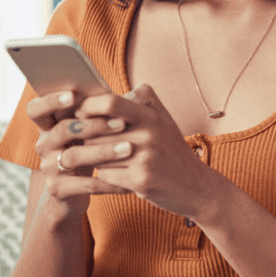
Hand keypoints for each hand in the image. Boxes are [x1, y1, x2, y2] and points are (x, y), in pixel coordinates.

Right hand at [27, 90, 133, 208]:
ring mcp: (49, 167)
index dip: (50, 101)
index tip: (73, 95)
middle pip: (62, 130)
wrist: (74, 193)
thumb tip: (133, 93)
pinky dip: (108, 182)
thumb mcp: (89, 131)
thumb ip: (101, 112)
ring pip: (73, 157)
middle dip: (93, 125)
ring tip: (128, 148)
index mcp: (48, 125)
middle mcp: (44, 145)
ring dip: (103, 152)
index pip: (36, 109)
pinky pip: (84, 185)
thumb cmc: (87, 151)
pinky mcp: (58, 189)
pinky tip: (127, 179)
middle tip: (122, 123)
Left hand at [77, 84, 220, 219]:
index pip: (109, 102)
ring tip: (94, 158)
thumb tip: (110, 90)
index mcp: (151, 115)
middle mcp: (148, 134)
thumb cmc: (173, 151)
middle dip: (84, 137)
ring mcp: (144, 158)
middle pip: (96, 131)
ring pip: (96, 154)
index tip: (79, 113)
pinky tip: (112, 175)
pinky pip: (104, 175)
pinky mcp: (140, 181)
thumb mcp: (164, 119)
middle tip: (79, 139)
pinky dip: (103, 175)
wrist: (196, 187)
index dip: (88, 106)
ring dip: (91, 158)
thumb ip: (142, 99)